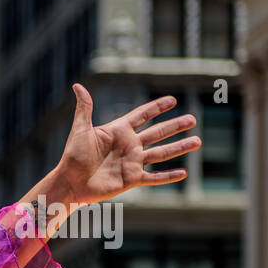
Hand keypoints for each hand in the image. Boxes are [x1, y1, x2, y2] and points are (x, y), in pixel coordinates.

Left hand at [53, 84, 200, 205]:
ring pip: (161, 153)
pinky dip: (168, 176)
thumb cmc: (72, 156)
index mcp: (118, 131)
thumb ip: (84, 108)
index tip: (172, 100)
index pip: (142, 116)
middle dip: (175, 126)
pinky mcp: (131, 179)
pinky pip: (154, 177)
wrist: (69, 183)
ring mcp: (131, 162)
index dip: (156, 108)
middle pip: (157, 133)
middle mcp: (129, 145)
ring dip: (179, 147)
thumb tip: (77, 85)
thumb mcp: (80, 130)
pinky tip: (184, 173)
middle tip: (193, 119)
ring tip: (197, 140)